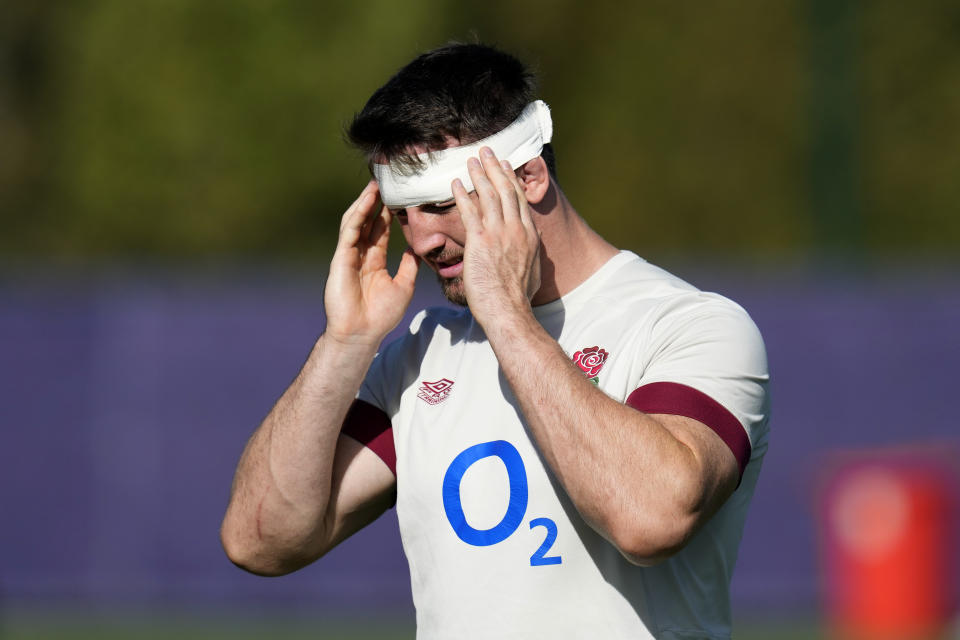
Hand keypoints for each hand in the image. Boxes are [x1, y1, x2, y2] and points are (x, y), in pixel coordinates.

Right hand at [324, 181, 418, 345]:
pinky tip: (367, 201)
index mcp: (374, 261)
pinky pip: (349, 231)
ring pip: (356, 222)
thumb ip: (409, 266)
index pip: (381, 230)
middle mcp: (360, 255)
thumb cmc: (380, 315)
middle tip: (387, 181)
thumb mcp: (403, 286)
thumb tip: (417, 251)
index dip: (388, 213)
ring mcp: (349, 255)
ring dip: (365, 203)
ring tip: (376, 185)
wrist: (362, 333)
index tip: (400, 196)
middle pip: (368, 221)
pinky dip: (357, 215)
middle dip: (376, 202)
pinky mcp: (341, 258)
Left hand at [451, 147, 541, 324]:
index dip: (511, 180)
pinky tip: (456, 184)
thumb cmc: (518, 299)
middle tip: (487, 152)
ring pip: (489, 195)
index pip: (519, 200)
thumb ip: (531, 256)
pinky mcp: (480, 241)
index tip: (505, 166)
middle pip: (505, 190)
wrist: (509, 310)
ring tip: (471, 160)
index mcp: (529, 236)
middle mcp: (516, 229)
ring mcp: (499, 234)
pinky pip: (470, 211)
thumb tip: (533, 251)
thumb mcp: (533, 272)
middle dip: (495, 168)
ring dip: (479, 174)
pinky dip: (462, 195)